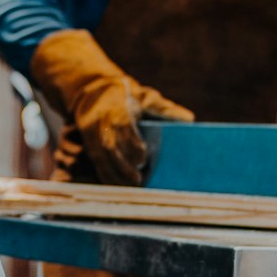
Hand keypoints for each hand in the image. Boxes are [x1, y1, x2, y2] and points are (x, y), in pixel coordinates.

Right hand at [30, 30, 190, 184]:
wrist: (95, 91)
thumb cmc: (128, 98)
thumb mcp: (145, 98)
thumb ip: (165, 109)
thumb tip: (189, 119)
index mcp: (116, 107)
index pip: (122, 125)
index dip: (131, 143)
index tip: (144, 158)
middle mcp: (100, 119)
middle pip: (109, 144)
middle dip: (123, 164)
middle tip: (139, 179)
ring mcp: (90, 130)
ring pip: (99, 155)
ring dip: (115, 173)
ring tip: (131, 185)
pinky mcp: (87, 141)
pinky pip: (95, 160)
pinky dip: (106, 174)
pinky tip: (117, 184)